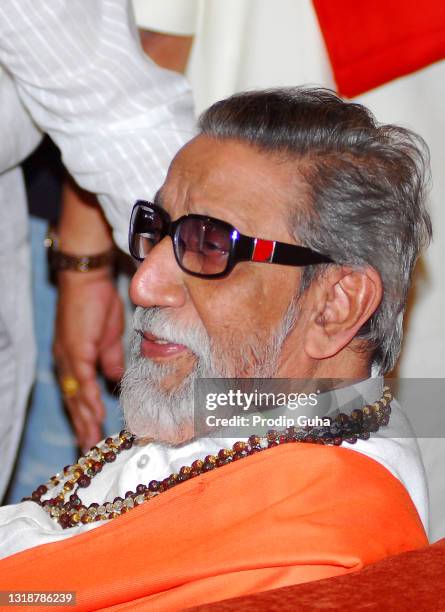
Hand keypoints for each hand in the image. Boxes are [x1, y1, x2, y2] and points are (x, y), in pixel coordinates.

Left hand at [54, 268, 123, 450]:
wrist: (88, 279)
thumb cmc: (97, 304)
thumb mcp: (110, 338)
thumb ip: (112, 360)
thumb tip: (116, 379)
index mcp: (74, 360)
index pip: (78, 394)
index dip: (85, 416)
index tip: (94, 435)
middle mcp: (66, 363)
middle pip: (73, 401)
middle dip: (82, 426)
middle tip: (90, 449)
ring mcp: (68, 357)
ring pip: (75, 396)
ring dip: (84, 419)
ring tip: (92, 440)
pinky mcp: (74, 350)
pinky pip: (81, 380)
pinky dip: (87, 399)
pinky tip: (95, 414)